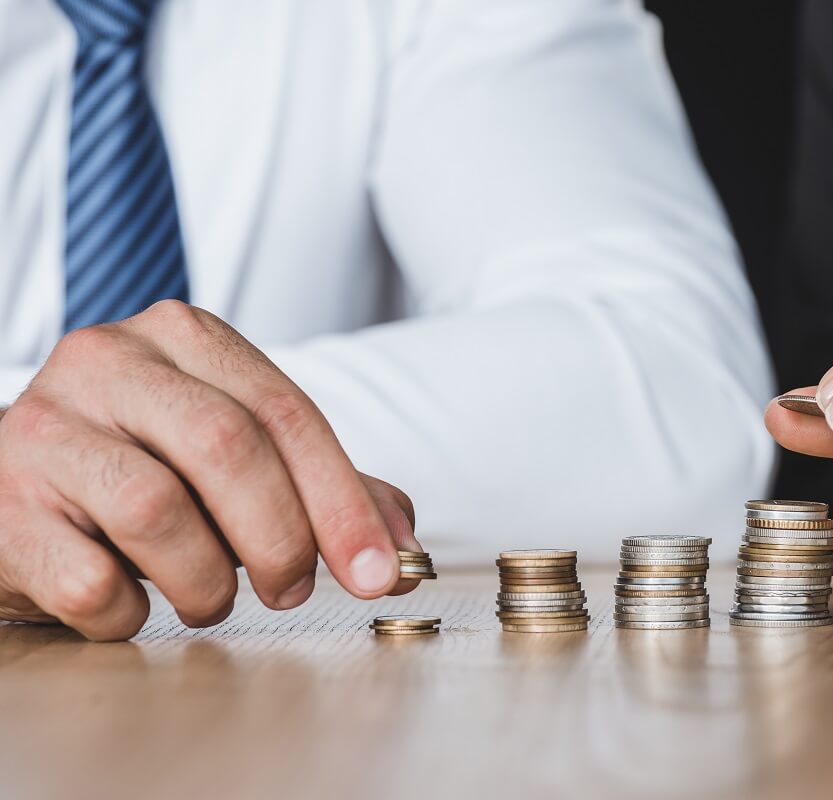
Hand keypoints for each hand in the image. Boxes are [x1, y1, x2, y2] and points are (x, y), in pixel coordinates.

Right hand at [0, 301, 421, 640]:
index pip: (286, 412)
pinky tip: (132, 602)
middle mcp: (108, 361)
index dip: (341, 499)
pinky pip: (88, 577)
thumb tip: (402, 548)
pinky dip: (129, 611)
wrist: (13, 491)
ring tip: (209, 597)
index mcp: (182, 337)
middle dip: (282, 538)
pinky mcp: (1, 501)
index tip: (379, 569)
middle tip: (293, 588)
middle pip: (229, 447)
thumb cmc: (142, 469)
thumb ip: (323, 490)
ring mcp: (45, 426)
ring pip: (156, 510)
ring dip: (205, 581)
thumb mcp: (236, 461)